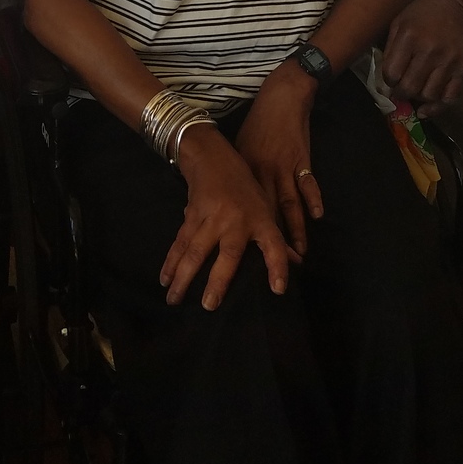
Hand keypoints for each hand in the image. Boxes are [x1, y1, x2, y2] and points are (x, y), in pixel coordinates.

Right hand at [161, 125, 295, 310]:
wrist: (213, 159)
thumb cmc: (245, 189)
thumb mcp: (266, 208)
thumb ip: (278, 239)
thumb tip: (298, 264)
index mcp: (261, 220)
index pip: (274, 246)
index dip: (278, 266)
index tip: (278, 290)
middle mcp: (237, 221)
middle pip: (228, 254)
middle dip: (218, 280)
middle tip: (209, 305)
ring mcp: (212, 218)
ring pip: (196, 251)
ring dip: (184, 276)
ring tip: (174, 300)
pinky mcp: (192, 216)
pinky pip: (181, 242)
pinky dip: (171, 262)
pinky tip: (165, 280)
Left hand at [234, 62, 323, 254]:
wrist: (281, 98)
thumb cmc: (258, 126)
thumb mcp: (242, 151)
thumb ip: (239, 179)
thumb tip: (229, 208)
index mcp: (246, 173)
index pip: (245, 211)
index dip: (246, 236)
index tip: (246, 260)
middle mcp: (263, 173)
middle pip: (267, 214)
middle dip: (271, 243)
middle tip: (276, 268)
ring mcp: (284, 166)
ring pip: (288, 204)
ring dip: (295, 229)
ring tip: (298, 254)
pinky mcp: (302, 159)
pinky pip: (308, 183)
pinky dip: (313, 198)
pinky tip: (318, 216)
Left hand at [383, 0, 462, 112]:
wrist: (461, 4)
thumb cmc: (426, 11)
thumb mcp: (401, 20)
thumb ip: (391, 47)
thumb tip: (386, 77)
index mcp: (410, 37)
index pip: (392, 73)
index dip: (388, 81)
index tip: (391, 80)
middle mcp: (429, 51)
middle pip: (409, 88)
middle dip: (400, 94)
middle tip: (400, 92)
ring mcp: (449, 61)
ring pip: (428, 95)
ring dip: (419, 99)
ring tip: (416, 92)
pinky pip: (450, 97)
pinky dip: (437, 107)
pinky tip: (428, 108)